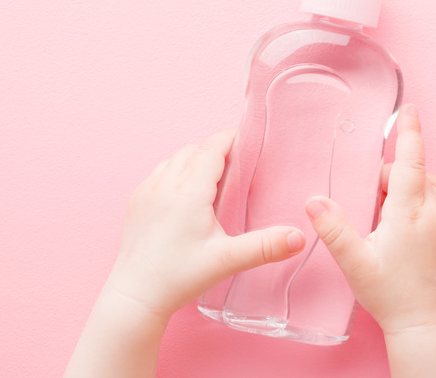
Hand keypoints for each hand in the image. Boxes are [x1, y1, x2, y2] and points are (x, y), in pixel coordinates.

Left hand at [109, 129, 306, 319]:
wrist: (135, 295)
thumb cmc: (178, 277)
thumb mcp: (227, 260)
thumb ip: (266, 246)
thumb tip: (299, 237)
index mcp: (188, 191)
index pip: (212, 147)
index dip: (232, 139)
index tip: (248, 141)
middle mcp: (164, 184)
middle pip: (194, 149)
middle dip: (216, 151)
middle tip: (238, 165)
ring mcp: (146, 191)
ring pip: (174, 159)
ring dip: (194, 161)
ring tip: (213, 180)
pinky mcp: (135, 203)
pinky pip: (158, 174)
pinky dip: (175, 174)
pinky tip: (185, 195)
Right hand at [305, 104, 435, 334]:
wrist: (423, 323)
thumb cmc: (390, 295)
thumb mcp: (354, 262)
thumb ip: (333, 229)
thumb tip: (314, 200)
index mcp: (410, 214)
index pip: (412, 161)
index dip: (409, 132)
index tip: (409, 108)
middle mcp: (435, 212)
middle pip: (412, 172)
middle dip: (388, 180)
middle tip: (370, 208)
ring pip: (429, 182)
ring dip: (408, 185)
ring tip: (388, 211)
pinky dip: (430, 191)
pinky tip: (414, 207)